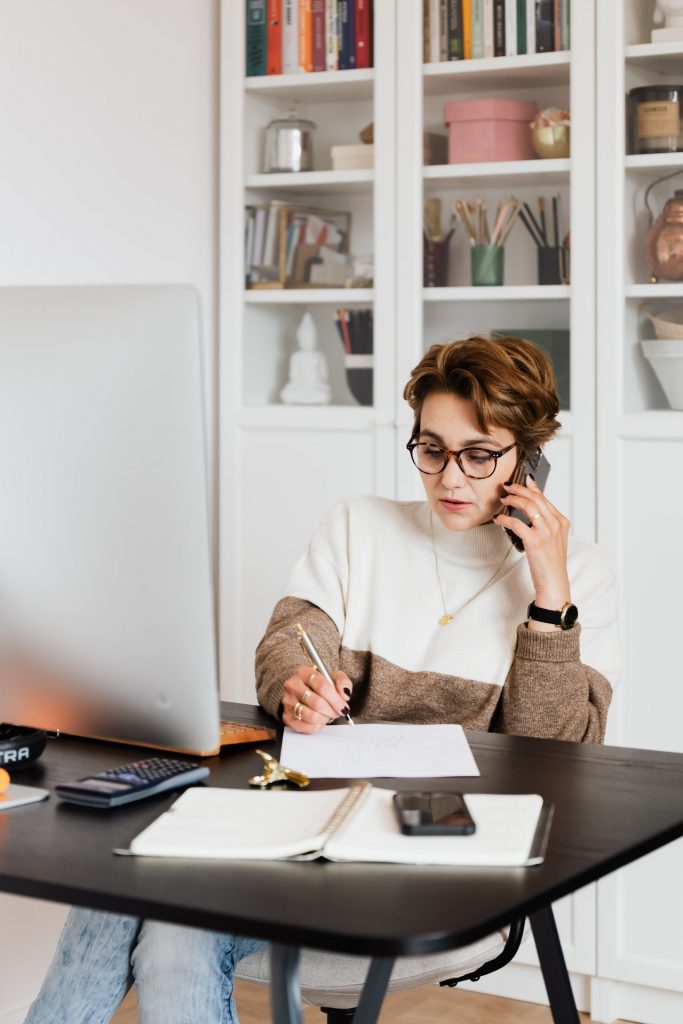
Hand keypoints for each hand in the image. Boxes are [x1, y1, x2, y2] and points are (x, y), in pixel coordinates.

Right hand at [282, 666, 352, 733]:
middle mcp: (292, 685)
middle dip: (332, 710)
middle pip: (317, 702)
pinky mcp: (287, 716)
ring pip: (311, 716)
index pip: (322, 686)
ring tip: (327, 714)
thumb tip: (344, 694)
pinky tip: (320, 719)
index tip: (344, 707)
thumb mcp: (334, 678)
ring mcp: (288, 701)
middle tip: (338, 712)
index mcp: (304, 672)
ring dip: (324, 718)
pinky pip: (306, 726)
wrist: (304, 692)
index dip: (336, 699)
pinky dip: (317, 726)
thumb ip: (343, 682)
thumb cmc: (320, 685)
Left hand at [495, 477, 571, 623]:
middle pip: (535, 498)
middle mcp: (555, 524)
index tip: (522, 480)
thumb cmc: (551, 562)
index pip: (544, 498)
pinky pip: (516, 523)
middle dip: (519, 489)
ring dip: (512, 499)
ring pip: (527, 506)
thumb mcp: (553, 539)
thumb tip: (530, 509)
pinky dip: (505, 518)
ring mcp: (546, 531)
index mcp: (561, 521)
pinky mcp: (535, 541)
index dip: (531, 487)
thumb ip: (545, 523)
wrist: (554, 582)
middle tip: (507, 487)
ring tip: (503, 499)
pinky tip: (499, 519)